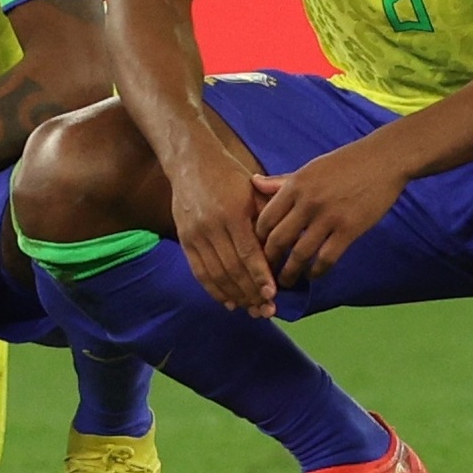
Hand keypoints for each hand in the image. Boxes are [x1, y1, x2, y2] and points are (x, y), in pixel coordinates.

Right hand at [163, 146, 276, 317]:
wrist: (191, 161)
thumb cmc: (230, 177)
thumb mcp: (254, 192)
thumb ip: (269, 219)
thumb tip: (288, 250)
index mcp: (232, 212)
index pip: (247, 252)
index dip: (260, 276)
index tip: (272, 295)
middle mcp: (210, 225)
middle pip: (231, 268)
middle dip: (250, 293)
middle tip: (267, 311)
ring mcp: (194, 232)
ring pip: (215, 273)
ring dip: (234, 295)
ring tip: (251, 310)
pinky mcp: (184, 237)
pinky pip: (198, 270)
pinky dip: (213, 289)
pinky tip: (227, 301)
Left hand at [254, 143, 406, 289]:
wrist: (383, 161)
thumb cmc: (344, 163)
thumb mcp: (308, 169)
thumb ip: (281, 181)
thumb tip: (254, 182)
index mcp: (294, 186)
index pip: (265, 219)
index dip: (257, 239)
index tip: (256, 250)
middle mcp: (307, 202)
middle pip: (278, 239)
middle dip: (268, 259)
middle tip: (265, 272)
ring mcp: (328, 217)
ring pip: (300, 253)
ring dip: (290, 271)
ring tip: (285, 281)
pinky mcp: (350, 229)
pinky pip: (327, 257)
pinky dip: (317, 271)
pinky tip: (312, 275)